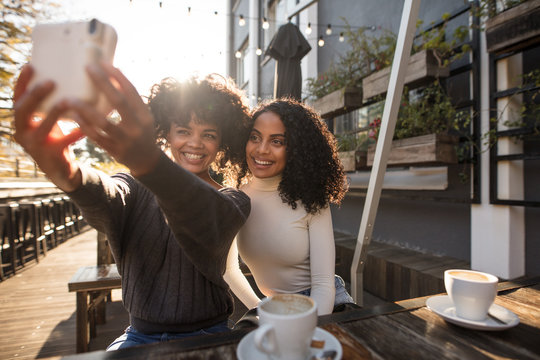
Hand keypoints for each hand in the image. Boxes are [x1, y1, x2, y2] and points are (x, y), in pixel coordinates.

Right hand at [13, 64, 83, 191]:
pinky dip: (74, 134)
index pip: (17, 97)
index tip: (31, 65)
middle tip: (51, 82)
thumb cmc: (56, 137)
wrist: (61, 169)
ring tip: (67, 101)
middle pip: (23, 110)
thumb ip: (51, 104)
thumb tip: (68, 77)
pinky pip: (63, 143)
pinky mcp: (49, 155)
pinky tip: (84, 128)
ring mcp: (34, 145)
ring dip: (53, 114)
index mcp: (21, 120)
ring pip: (41, 128)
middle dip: (35, 95)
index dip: (22, 82)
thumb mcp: (49, 120)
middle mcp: (22, 131)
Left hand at [65, 63, 160, 176]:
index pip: (132, 91)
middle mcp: (137, 127)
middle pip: (118, 102)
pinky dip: (84, 126)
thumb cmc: (140, 131)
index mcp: (145, 115)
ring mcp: (126, 140)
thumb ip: (130, 101)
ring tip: (71, 98)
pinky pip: (96, 137)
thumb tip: (112, 75)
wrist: (146, 160)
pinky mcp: (114, 151)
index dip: (118, 76)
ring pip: (103, 122)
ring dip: (85, 109)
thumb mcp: (142, 116)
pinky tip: (74, 115)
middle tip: (88, 68)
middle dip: (103, 83)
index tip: (104, 62)